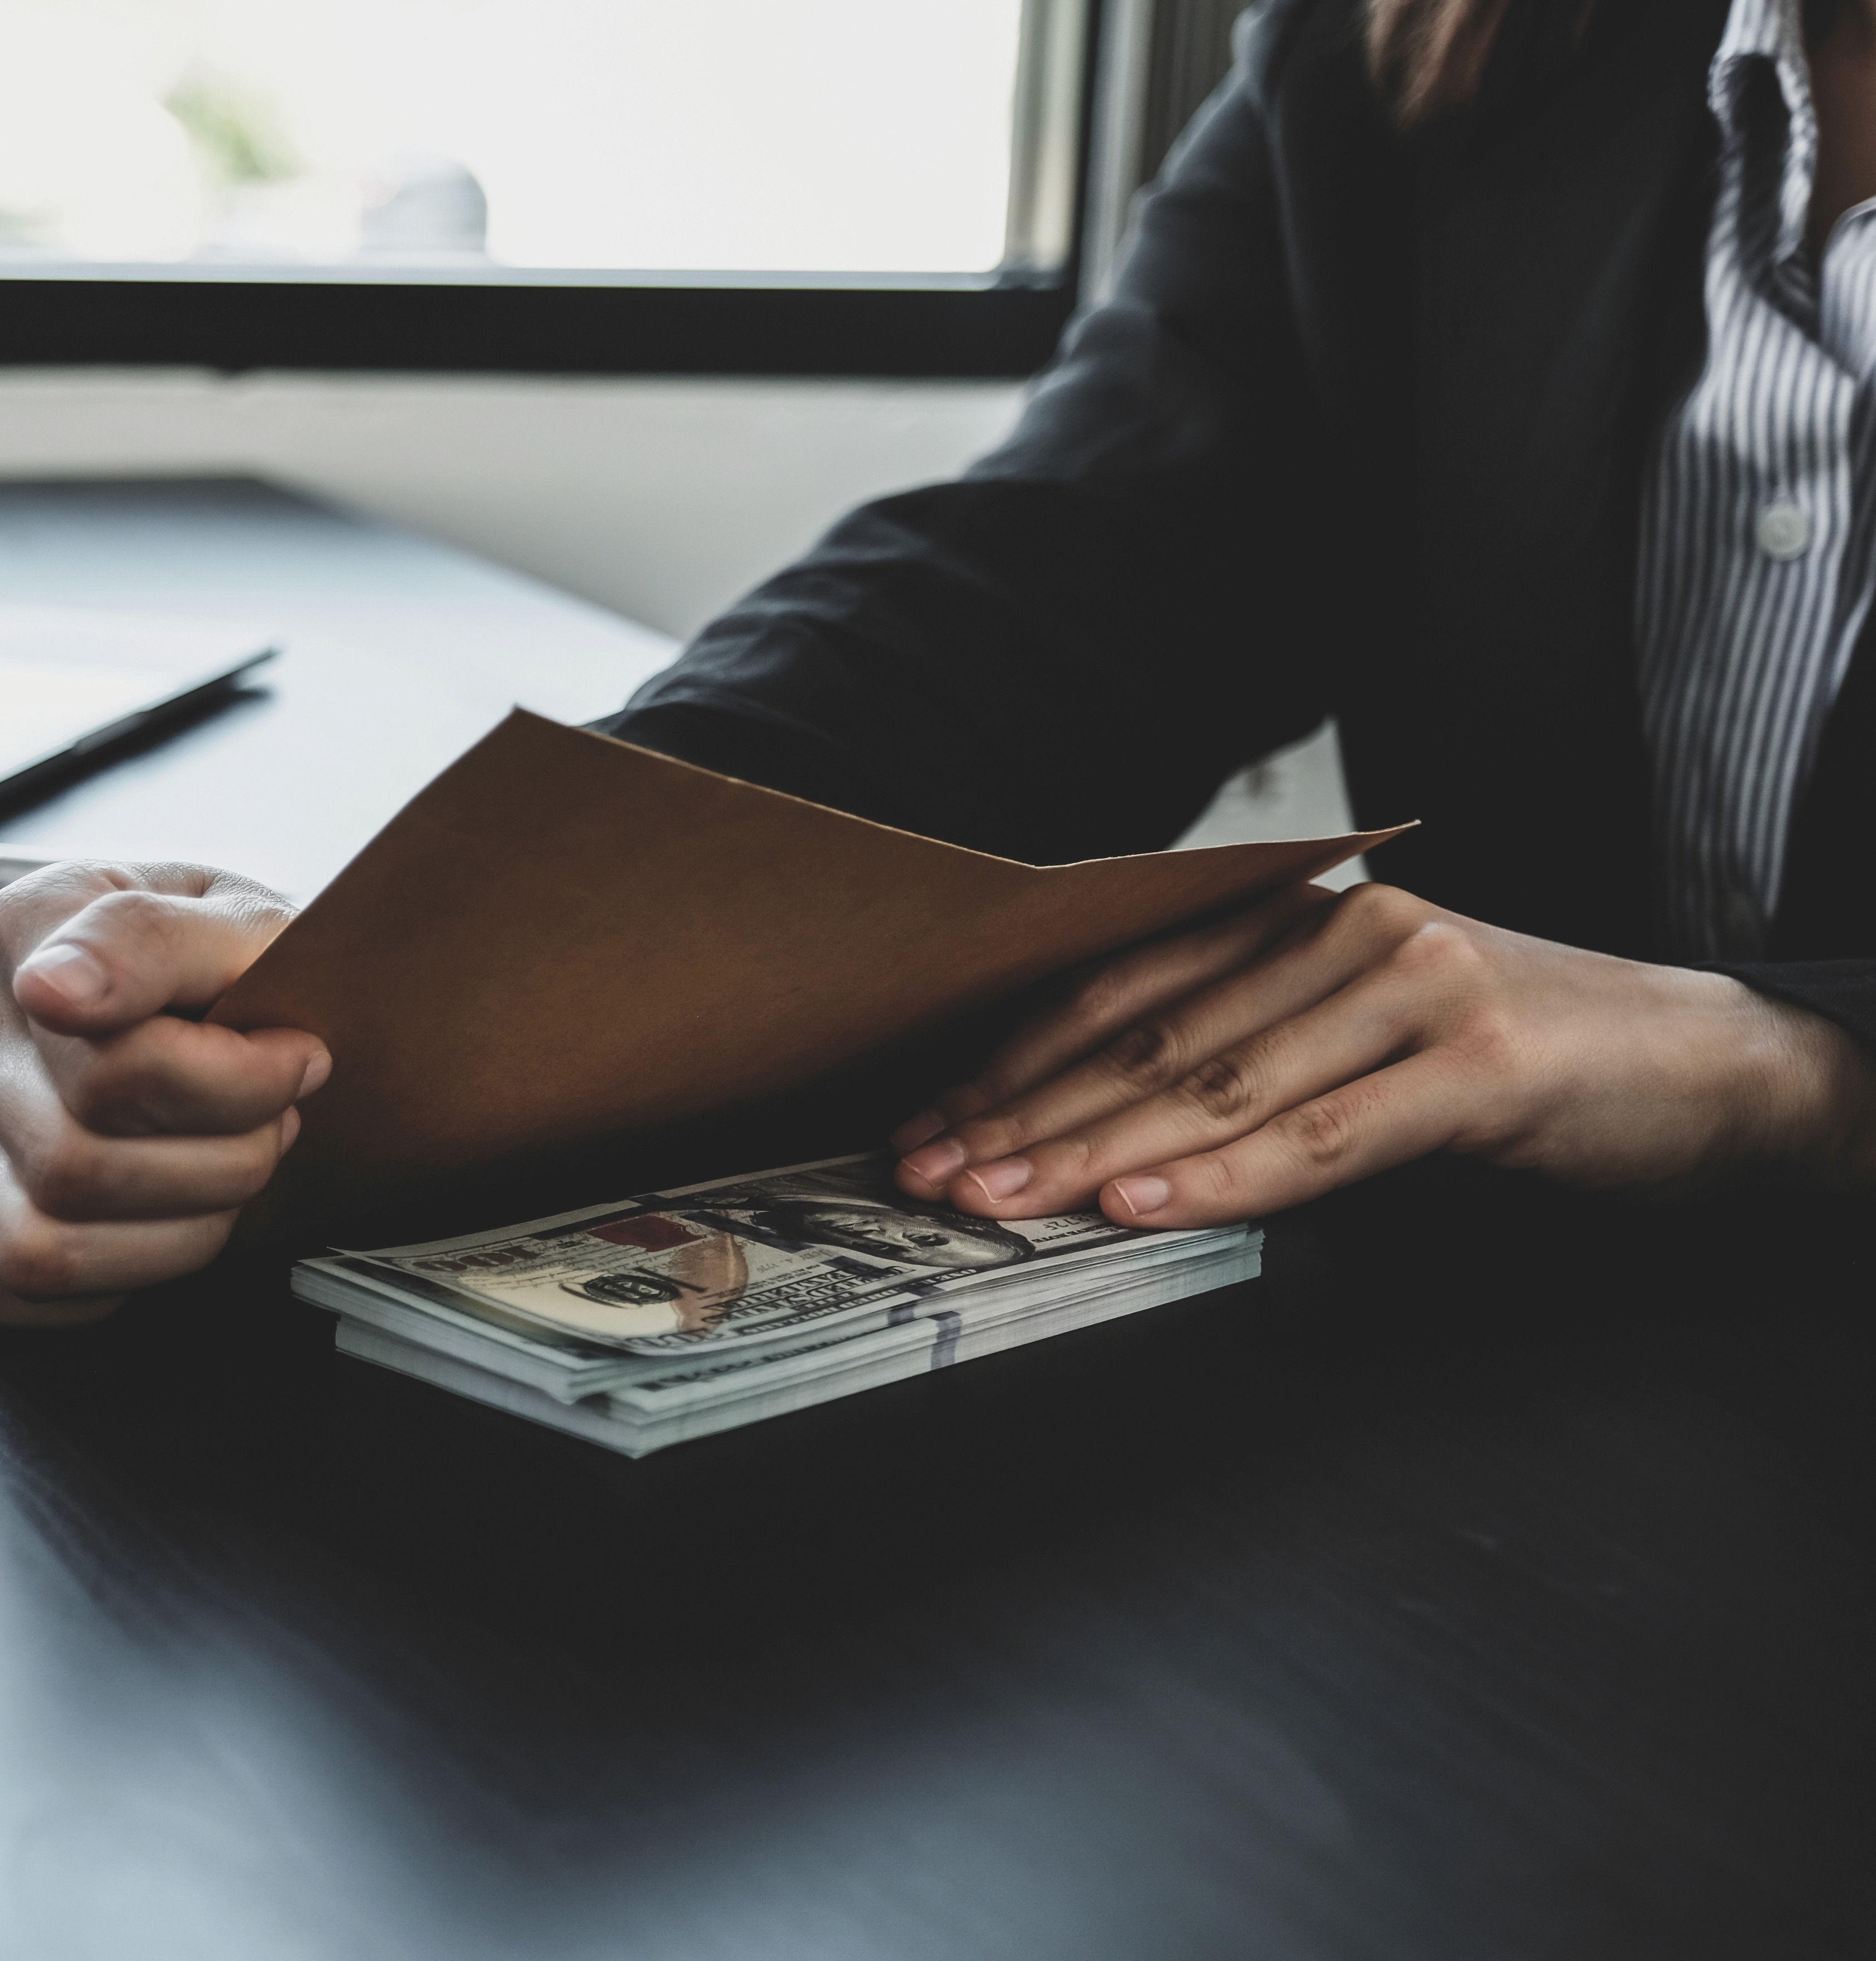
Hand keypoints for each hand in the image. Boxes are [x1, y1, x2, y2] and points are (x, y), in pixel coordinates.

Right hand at [0, 862, 324, 1325]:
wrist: (247, 997)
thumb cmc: (241, 960)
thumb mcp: (240, 919)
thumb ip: (153, 939)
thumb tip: (53, 989)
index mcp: (34, 929)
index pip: (104, 1059)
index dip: (225, 1083)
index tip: (293, 1054)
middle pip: (78, 1157)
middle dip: (220, 1158)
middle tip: (277, 1113)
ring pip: (47, 1243)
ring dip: (179, 1227)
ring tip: (233, 1163)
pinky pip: (14, 1285)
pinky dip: (112, 1277)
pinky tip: (168, 1219)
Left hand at [887, 882, 1875, 1227]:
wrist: (1702, 1064)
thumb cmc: (1513, 1060)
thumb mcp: (1358, 1039)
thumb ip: (1245, 1059)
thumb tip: (1094, 1127)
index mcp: (1298, 919)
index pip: (1121, 991)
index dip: (1013, 1062)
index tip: (928, 1123)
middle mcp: (1344, 932)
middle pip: (1148, 1039)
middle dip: (1022, 1115)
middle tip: (928, 1173)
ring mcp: (1412, 989)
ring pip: (1217, 1085)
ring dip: (1090, 1150)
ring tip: (998, 1198)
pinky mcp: (1475, 1061)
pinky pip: (1320, 1132)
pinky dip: (1218, 1173)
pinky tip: (1138, 1201)